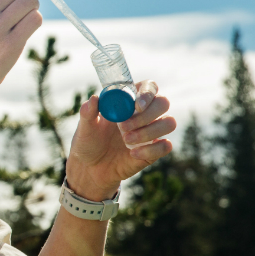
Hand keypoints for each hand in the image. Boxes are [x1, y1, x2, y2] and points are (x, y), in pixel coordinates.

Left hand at [65, 81, 175, 199]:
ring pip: (169, 123)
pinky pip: (166, 146)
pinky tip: (133, 154)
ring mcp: (151, 131)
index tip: (136, 106)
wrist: (91, 168)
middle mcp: (144, 113)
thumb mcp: (84, 128)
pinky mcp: (154, 150)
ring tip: (126, 140)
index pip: (149, 87)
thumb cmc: (88, 142)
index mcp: (129, 101)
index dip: (147, 93)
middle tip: (124, 127)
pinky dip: (151, 150)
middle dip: (146, 115)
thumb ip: (88, 113)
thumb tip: (94, 98)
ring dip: (149, 132)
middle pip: (163, 103)